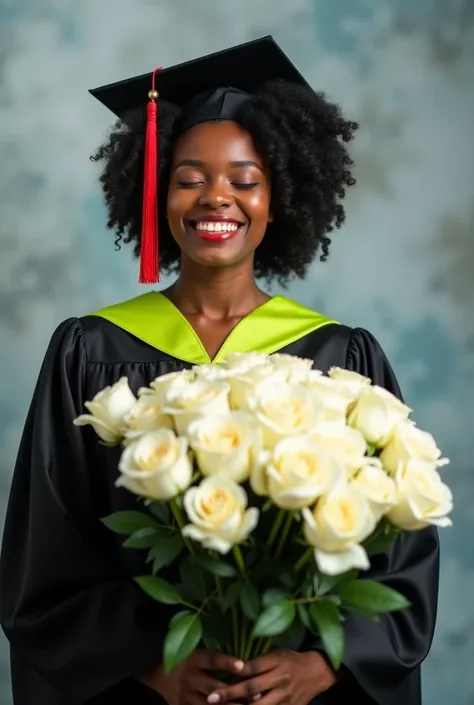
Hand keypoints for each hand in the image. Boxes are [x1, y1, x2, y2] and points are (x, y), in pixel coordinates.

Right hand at [138, 650, 251, 704]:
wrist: (156, 675)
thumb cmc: (183, 658)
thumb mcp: (193, 650)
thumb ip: (212, 655)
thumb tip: (240, 653)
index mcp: (193, 659)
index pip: (213, 660)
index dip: (228, 662)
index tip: (244, 665)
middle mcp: (189, 677)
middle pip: (215, 687)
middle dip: (236, 692)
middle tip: (257, 693)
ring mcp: (186, 695)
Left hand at [207, 650, 336, 704]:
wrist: (316, 673)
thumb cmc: (292, 660)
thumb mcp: (277, 653)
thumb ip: (258, 662)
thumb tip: (235, 668)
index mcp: (277, 662)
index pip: (253, 667)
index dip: (235, 671)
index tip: (218, 674)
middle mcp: (281, 680)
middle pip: (252, 689)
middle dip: (230, 694)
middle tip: (212, 698)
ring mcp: (285, 698)